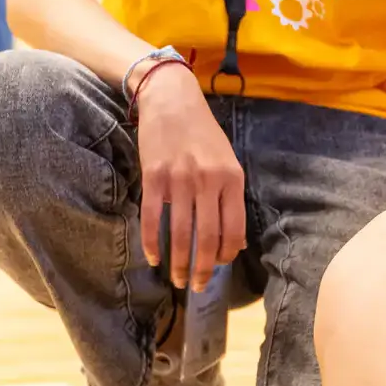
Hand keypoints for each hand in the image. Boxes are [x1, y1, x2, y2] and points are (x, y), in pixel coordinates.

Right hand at [136, 63, 246, 292]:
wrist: (171, 99)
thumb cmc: (201, 131)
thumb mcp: (227, 160)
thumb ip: (230, 196)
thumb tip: (231, 240)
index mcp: (231, 179)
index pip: (233, 230)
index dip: (225, 255)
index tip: (218, 268)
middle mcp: (207, 181)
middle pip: (206, 237)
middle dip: (202, 268)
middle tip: (196, 286)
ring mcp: (179, 179)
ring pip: (180, 232)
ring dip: (179, 262)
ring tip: (177, 279)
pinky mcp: (153, 176)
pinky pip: (152, 217)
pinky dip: (152, 241)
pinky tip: (153, 257)